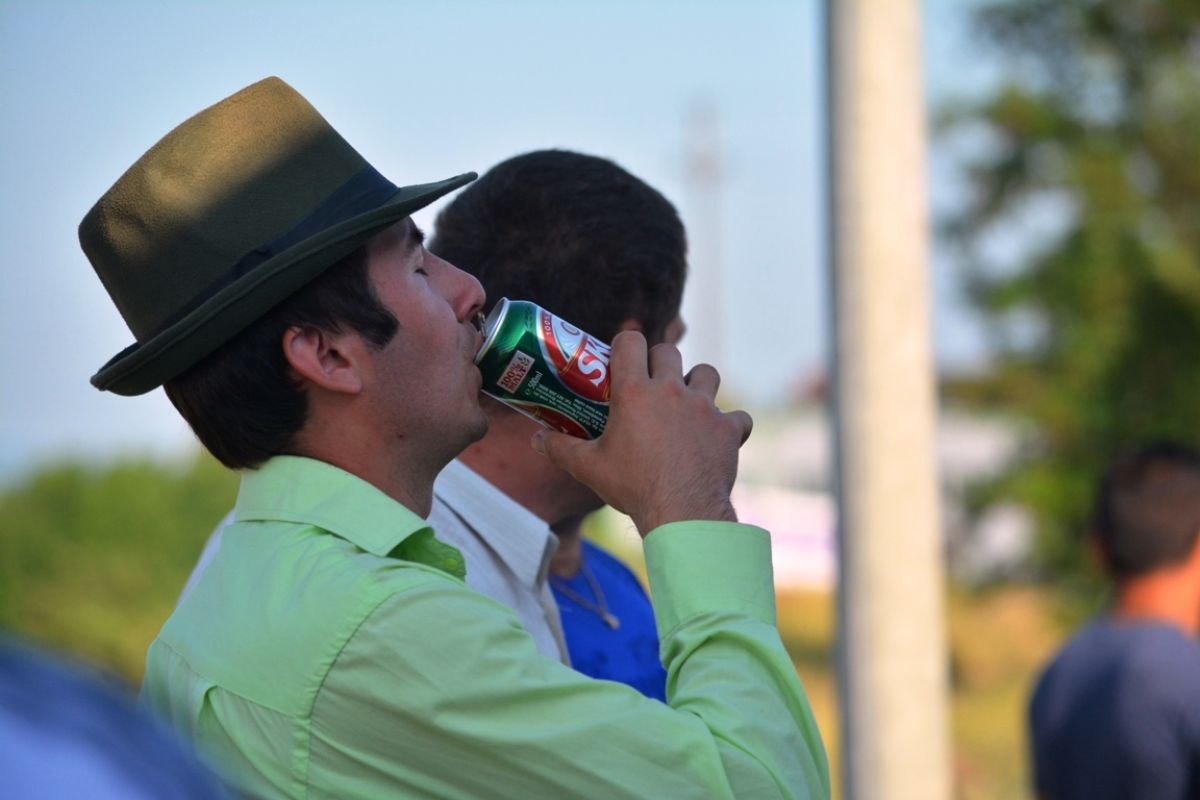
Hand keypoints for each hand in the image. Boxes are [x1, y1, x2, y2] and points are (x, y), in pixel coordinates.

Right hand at [531, 331, 751, 535]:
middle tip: (652, 383)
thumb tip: (536, 439)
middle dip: (660, 361)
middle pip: (669, 351)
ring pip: (707, 373)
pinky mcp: (729, 429)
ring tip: (688, 402)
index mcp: (635, 392)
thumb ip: (560, 448)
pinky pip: (738, 416)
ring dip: (698, 382)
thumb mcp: (589, 468)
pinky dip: (730, 425)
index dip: (624, 345)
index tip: (621, 359)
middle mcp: (672, 390)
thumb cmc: (632, 487)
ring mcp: (705, 407)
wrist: (681, 512)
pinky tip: (719, 437)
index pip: (630, 342)